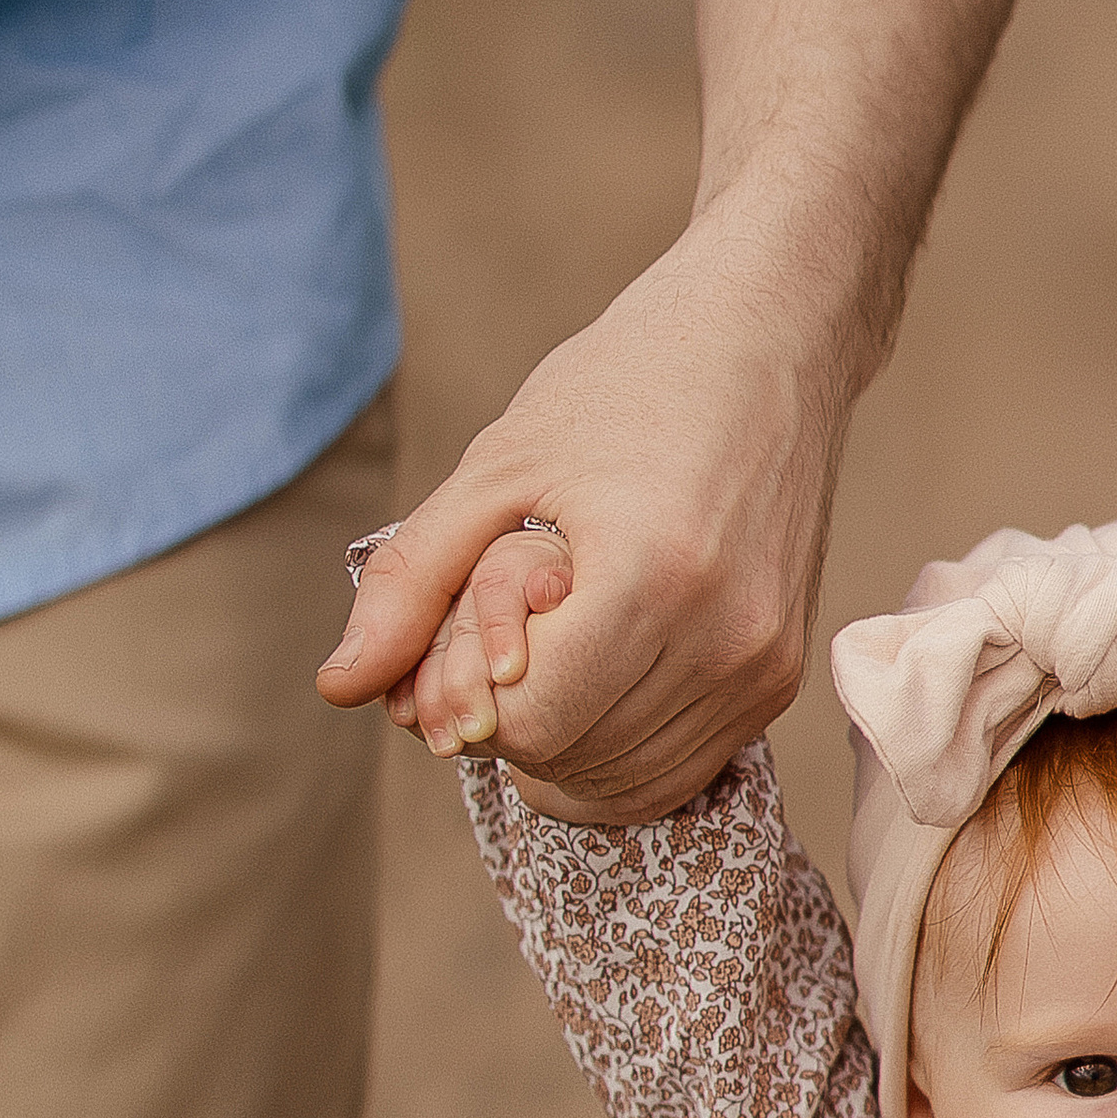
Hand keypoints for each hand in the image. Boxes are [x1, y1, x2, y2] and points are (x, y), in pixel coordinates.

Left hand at [316, 191, 856, 825]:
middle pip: (567, 758)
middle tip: (495, 638)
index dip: (466, 693)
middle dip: (506, 719)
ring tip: (550, 650)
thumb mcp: (498, 465)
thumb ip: (412, 582)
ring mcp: (759, 667)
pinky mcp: (777, 680)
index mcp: (649, 576)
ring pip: (621, 781)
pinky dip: (615, 754)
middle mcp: (721, 638)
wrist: (770, 336)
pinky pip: (677, 772)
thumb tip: (338, 686)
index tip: (462, 629)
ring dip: (560, 743)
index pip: (524, 721)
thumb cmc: (628, 381)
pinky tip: (590, 690)